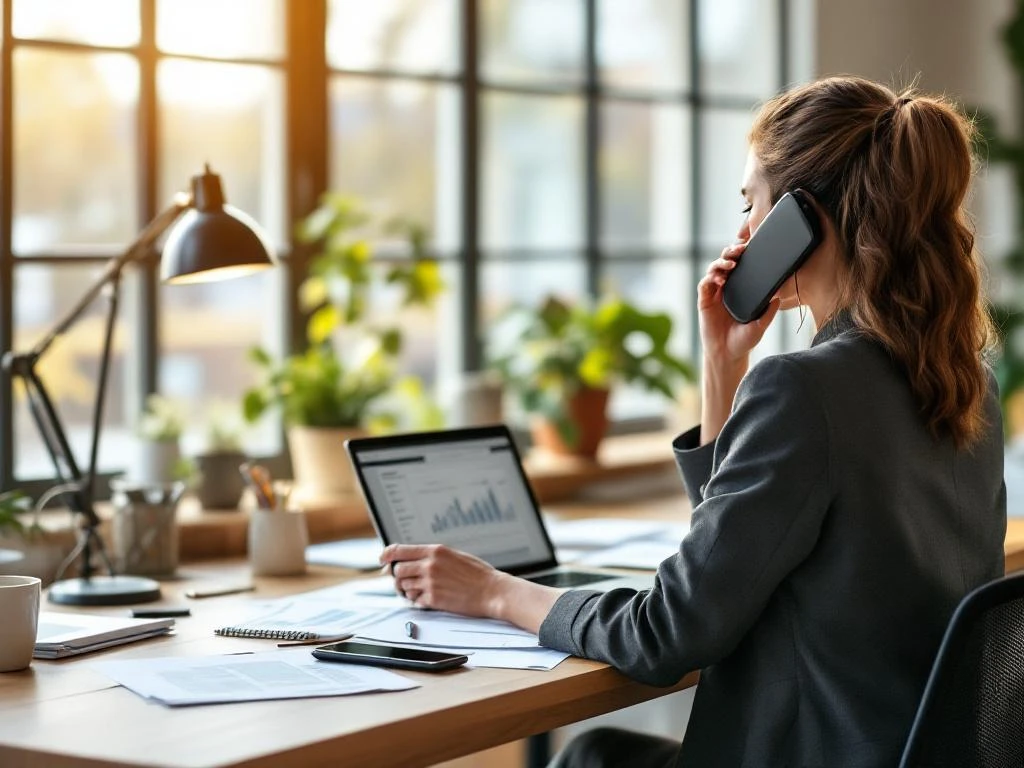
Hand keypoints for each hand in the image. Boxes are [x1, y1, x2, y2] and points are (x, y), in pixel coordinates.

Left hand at [380, 544, 508, 617]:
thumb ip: (432, 556)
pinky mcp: (433, 600)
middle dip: (397, 576)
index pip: (399, 550)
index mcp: (435, 551)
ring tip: (418, 590)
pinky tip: (427, 598)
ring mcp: (430, 583)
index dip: (386, 555)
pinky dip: (417, 600)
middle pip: (397, 570)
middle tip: (403, 580)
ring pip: (403, 586)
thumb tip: (412, 559)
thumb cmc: (477, 574)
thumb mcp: (454, 555)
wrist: (492, 591)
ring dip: (407, 589)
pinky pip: (414, 600)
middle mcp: (429, 565)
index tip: (382, 560)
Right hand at [697, 242, 781, 368]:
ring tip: (731, 265)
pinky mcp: (704, 301)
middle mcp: (726, 289)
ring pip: (714, 270)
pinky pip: (704, 284)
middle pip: (725, 262)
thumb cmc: (744, 341)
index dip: (742, 254)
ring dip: (721, 263)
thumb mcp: (761, 325)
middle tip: (740, 249)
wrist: (727, 355)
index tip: (750, 246)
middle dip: (731, 252)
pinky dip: (711, 278)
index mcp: (741, 290)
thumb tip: (779, 297)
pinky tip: (720, 279)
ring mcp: (714, 294)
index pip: (740, 266)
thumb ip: (769, 311)